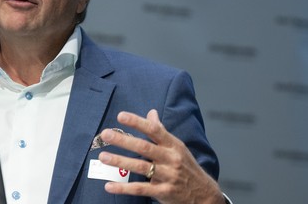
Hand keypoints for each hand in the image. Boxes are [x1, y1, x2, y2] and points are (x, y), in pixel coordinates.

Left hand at [98, 109, 224, 203]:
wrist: (204, 195)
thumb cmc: (186, 167)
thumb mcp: (177, 147)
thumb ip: (161, 131)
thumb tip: (151, 112)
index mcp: (173, 145)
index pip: (154, 130)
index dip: (137, 122)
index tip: (121, 116)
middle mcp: (170, 159)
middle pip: (144, 147)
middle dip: (123, 140)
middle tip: (106, 134)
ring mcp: (167, 176)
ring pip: (140, 167)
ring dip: (120, 161)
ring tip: (103, 157)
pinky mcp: (163, 192)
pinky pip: (140, 189)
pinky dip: (123, 188)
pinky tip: (109, 186)